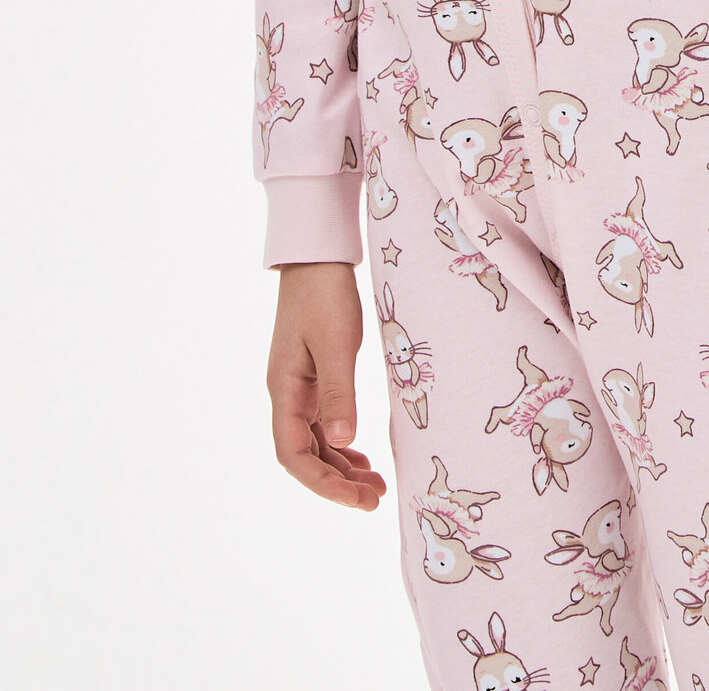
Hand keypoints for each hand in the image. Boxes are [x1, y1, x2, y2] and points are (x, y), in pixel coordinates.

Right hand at [267, 262, 386, 510]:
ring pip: (316, 442)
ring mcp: (299, 386)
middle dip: (336, 482)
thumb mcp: (337, 344)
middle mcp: (287, 394)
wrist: (318, 256)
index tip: (356, 499)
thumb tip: (344, 443)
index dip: (323, 483)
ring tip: (375, 486)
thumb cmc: (325, 295)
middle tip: (375, 499)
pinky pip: (324, 422)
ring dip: (341, 467)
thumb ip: (339, 393)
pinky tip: (362, 455)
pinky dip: (342, 443)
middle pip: (305, 455)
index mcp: (284, 390)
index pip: (294, 455)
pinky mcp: (314, 376)